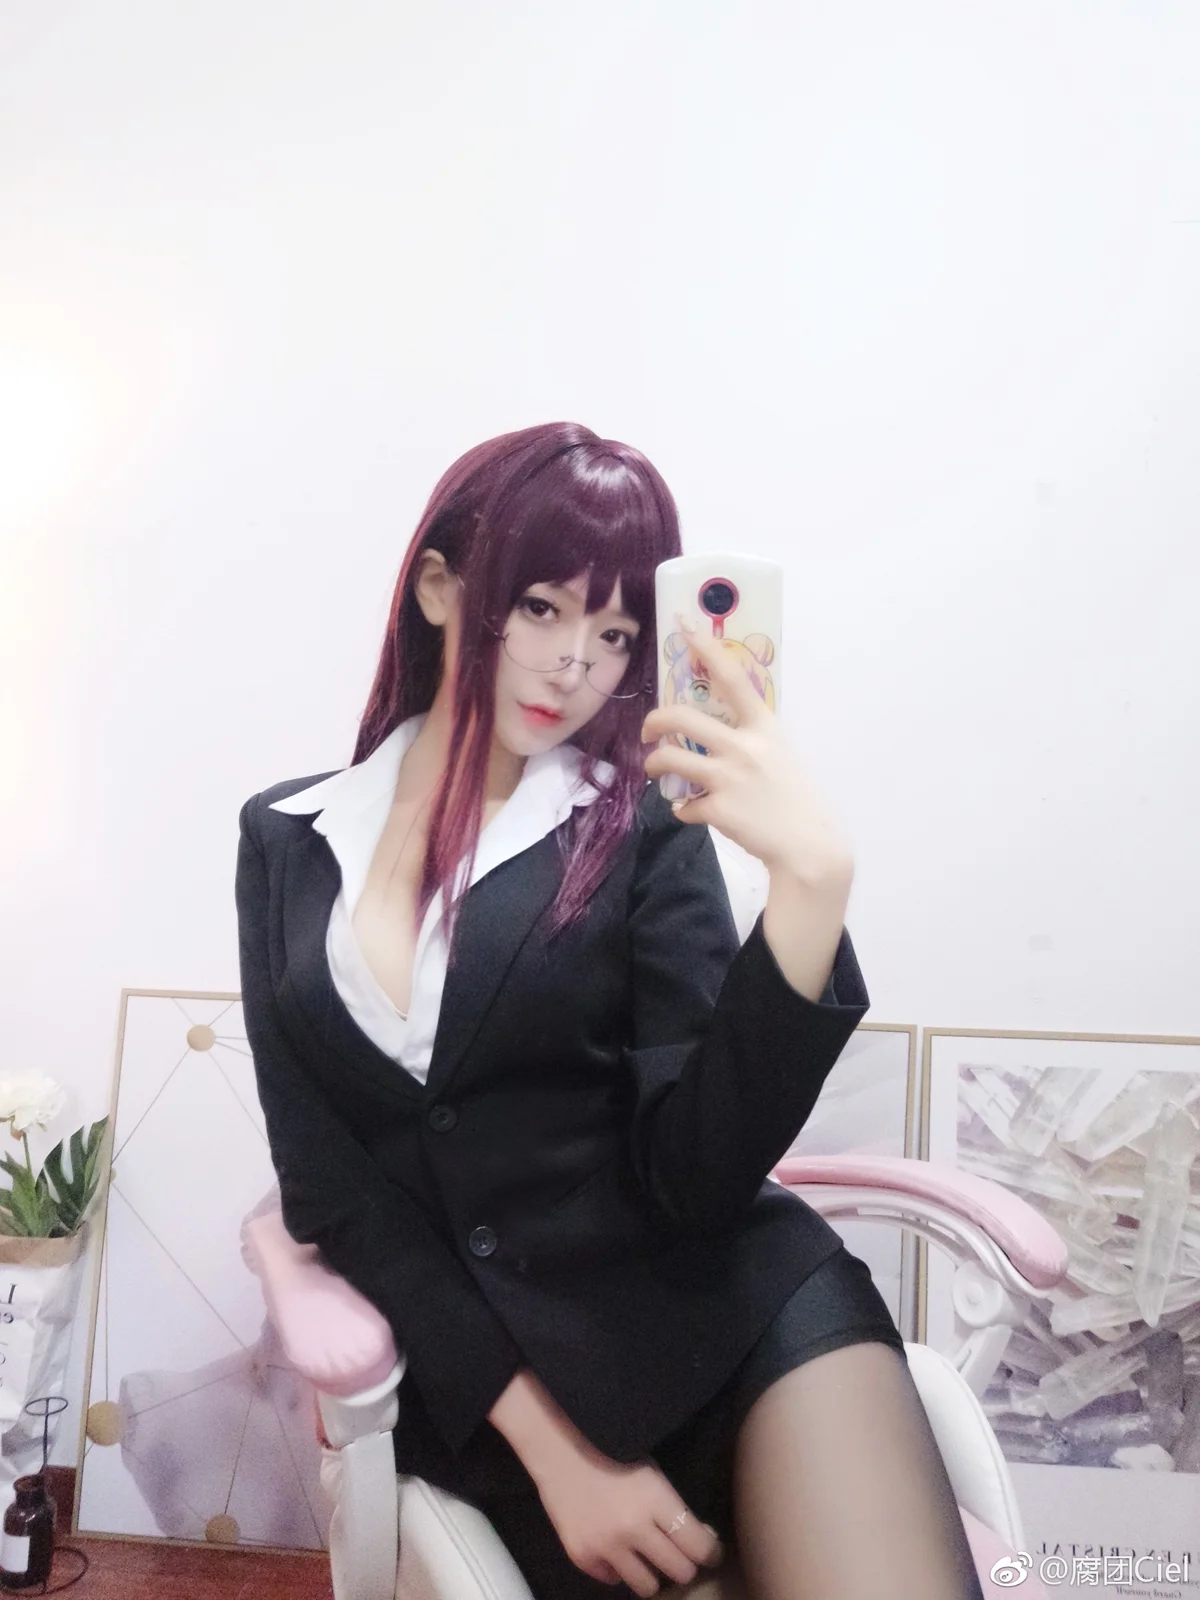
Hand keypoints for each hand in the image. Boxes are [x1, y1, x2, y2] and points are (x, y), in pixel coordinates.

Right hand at [529, 1444, 724, 1594]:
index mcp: (656, 1500)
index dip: (710, 1551)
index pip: (699, 1546)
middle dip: (684, 1563)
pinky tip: (615, 1549)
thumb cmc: (610, 1449)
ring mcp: (606, 1546)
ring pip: (647, 1586)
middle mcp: (633, 1528)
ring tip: (648, 1558)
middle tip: (678, 1553)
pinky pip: (613, 1580)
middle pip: (679, 1571)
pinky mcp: (582, 1556)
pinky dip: (618, 1569)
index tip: (709, 1550)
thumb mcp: (650, 1472)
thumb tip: (699, 1537)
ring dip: (653, 1573)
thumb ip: (671, 1507)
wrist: (557, 1447)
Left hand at [642, 613, 854, 884]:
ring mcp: (728, 778)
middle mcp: (744, 746)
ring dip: (654, 763)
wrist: (808, 847)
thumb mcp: (780, 754)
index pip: (733, 678)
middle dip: (655, 720)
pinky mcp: (717, 809)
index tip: (686, 627)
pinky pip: (683, 804)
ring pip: (670, 758)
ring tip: (655, 768)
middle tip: (649, 730)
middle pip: (681, 717)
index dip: (707, 649)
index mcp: (764, 727)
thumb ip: (750, 737)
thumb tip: (715, 730)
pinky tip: (691, 811)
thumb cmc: (794, 798)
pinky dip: (683, 809)